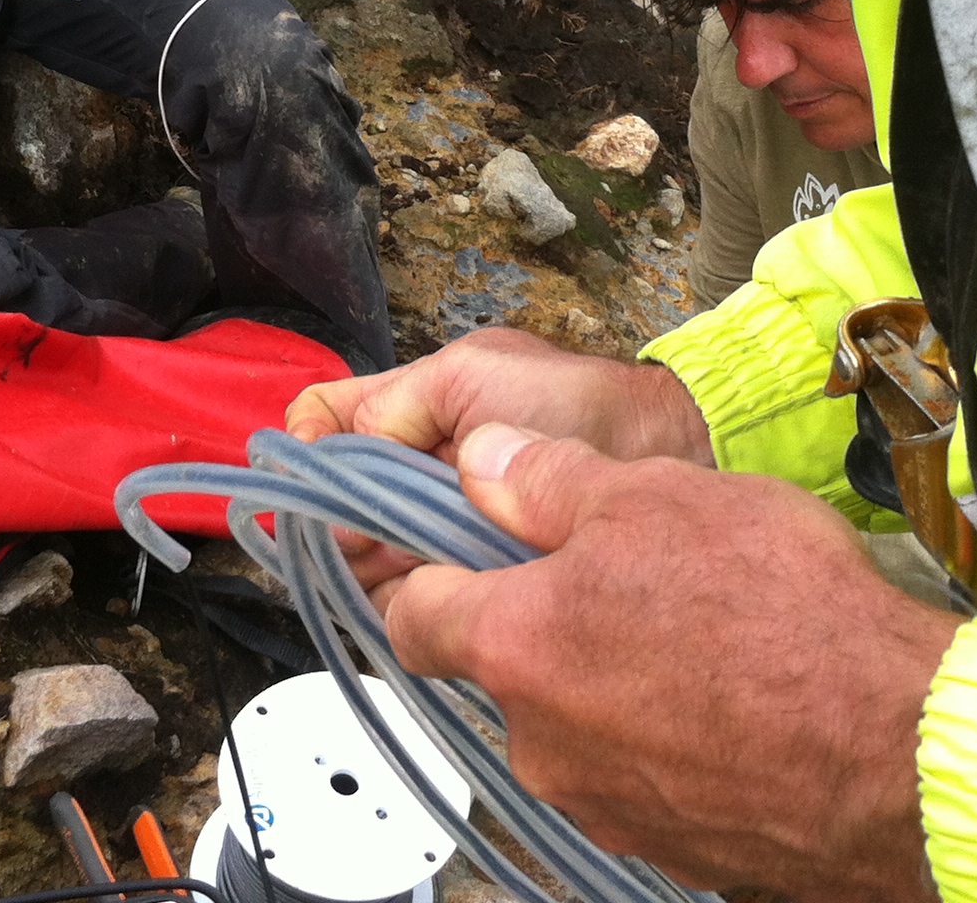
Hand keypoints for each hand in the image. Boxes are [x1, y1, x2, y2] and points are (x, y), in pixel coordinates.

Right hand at [288, 328, 712, 587]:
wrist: (668, 457)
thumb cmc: (577, 403)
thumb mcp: (470, 378)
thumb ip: (394, 408)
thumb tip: (330, 452)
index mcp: (417, 407)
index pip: (326, 423)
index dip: (308, 455)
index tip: (313, 491)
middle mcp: (427, 466)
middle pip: (344, 504)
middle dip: (344, 525)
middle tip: (365, 543)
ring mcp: (451, 519)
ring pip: (376, 554)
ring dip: (376, 565)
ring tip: (398, 570)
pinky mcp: (483, 569)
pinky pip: (423, 591)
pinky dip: (415, 596)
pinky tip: (427, 598)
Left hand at [382, 426, 960, 900]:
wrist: (896, 745)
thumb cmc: (780, 614)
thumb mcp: (655, 494)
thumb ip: (546, 480)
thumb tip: (484, 462)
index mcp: (516, 644)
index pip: (411, 617)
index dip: (433, 574)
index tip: (464, 551)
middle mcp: (541, 741)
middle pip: (507, 670)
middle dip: (552, 624)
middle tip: (631, 575)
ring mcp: (604, 803)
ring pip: (577, 724)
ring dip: (616, 680)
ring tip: (703, 634)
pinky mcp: (669, 846)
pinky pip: (643, 776)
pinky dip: (670, 737)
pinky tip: (734, 697)